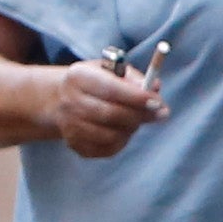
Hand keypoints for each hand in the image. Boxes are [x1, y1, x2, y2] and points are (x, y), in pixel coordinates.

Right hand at [49, 57, 165, 158]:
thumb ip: (136, 79)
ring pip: (111, 135)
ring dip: (131, 129)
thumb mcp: (114, 71)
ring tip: (133, 119)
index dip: (137, 97)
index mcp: (79, 76)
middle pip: (111, 114)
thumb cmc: (97, 82)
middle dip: (139, 116)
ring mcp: (69, 124)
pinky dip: (122, 142)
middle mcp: (69, 100)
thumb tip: (155, 88)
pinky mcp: (75, 144)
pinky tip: (121, 130)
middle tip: (157, 113)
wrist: (64, 99)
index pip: (110, 89)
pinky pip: (108, 149)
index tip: (158, 102)